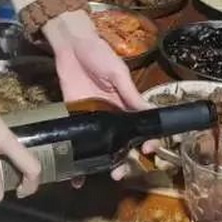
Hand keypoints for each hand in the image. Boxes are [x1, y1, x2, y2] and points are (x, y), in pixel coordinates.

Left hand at [42, 10, 157, 179]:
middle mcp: (112, 116)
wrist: (71, 45)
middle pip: (121, 144)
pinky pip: (78, 141)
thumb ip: (131, 93)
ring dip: (100, 165)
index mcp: (126, 104)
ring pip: (101, 147)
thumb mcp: (118, 73)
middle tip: (118, 174)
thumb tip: (150, 112)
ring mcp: (92, 119)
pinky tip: (75, 175)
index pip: (141, 129)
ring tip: (96, 177)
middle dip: (122, 162)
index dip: (147, 142)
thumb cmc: (99, 54)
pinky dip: (78, 159)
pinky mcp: (74, 118)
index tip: (146, 152)